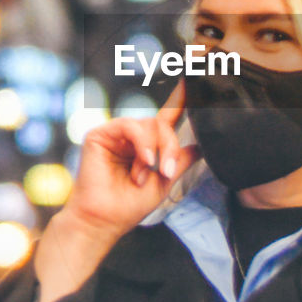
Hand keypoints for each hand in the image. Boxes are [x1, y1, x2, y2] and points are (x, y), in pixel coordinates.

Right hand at [34, 82, 197, 301]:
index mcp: (147, 147)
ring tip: (148, 173)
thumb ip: (180, 161)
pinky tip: (143, 161)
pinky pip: (131, 125)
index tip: (194, 80)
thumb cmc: (128, 206)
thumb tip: (201, 146)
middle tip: (167, 171)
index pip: (167, 118)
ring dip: (156, 150)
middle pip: (162, 124)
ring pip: (149, 124)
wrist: (104, 221)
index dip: (181, 99)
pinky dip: (142, 143)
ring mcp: (116, 134)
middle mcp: (132, 137)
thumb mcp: (164, 182)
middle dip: (170, 147)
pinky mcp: (101, 133)